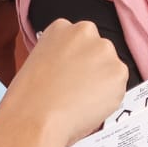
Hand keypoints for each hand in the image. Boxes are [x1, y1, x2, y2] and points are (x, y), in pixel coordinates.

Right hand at [0, 19, 128, 146]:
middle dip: (92, 68)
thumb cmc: (28, 99)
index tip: (71, 70)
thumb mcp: (36, 62)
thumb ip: (60, 58)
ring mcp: (104, 51)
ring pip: (111, 68)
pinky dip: (109, 99)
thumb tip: (73, 68)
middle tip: (77, 88)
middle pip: (98, 50)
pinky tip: (88, 105)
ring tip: (80, 99)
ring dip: (102, 82)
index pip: (79, 39)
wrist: (35, 118)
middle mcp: (85, 32)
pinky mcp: (119, 72)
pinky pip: (119, 87)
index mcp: (61, 28)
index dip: (76, 59)